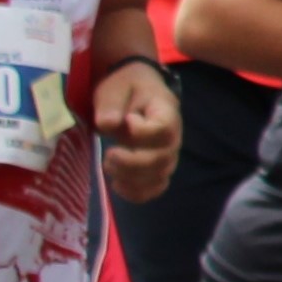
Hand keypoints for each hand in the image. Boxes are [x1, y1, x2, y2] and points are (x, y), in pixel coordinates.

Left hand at [90, 61, 179, 201]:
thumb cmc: (125, 88)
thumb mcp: (115, 88)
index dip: (143, 133)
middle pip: (162, 160)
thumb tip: (108, 124)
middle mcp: (173, 137)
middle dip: (131, 163)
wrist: (135, 91)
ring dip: (131, 179)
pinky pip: (156, 188)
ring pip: (159, 177)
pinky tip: (119, 185)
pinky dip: (138, 193)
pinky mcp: (158, 167)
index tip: (127, 120)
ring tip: (109, 167)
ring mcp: (167, 154)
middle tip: (108, 154)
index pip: (163, 130)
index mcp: (166, 112)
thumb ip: (111, 104)